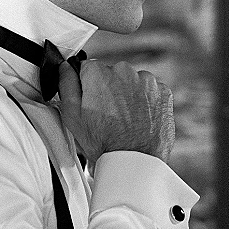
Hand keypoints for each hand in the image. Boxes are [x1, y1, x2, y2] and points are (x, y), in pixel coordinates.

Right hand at [58, 59, 174, 165]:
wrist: (135, 161)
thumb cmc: (103, 143)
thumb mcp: (72, 117)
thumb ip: (66, 85)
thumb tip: (65, 67)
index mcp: (98, 74)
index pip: (88, 68)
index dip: (88, 86)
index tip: (92, 102)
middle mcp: (124, 71)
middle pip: (112, 73)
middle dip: (109, 89)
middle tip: (108, 115)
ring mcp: (146, 81)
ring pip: (132, 82)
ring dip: (128, 95)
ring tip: (125, 120)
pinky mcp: (163, 91)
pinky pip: (150, 91)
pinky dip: (145, 102)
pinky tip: (139, 119)